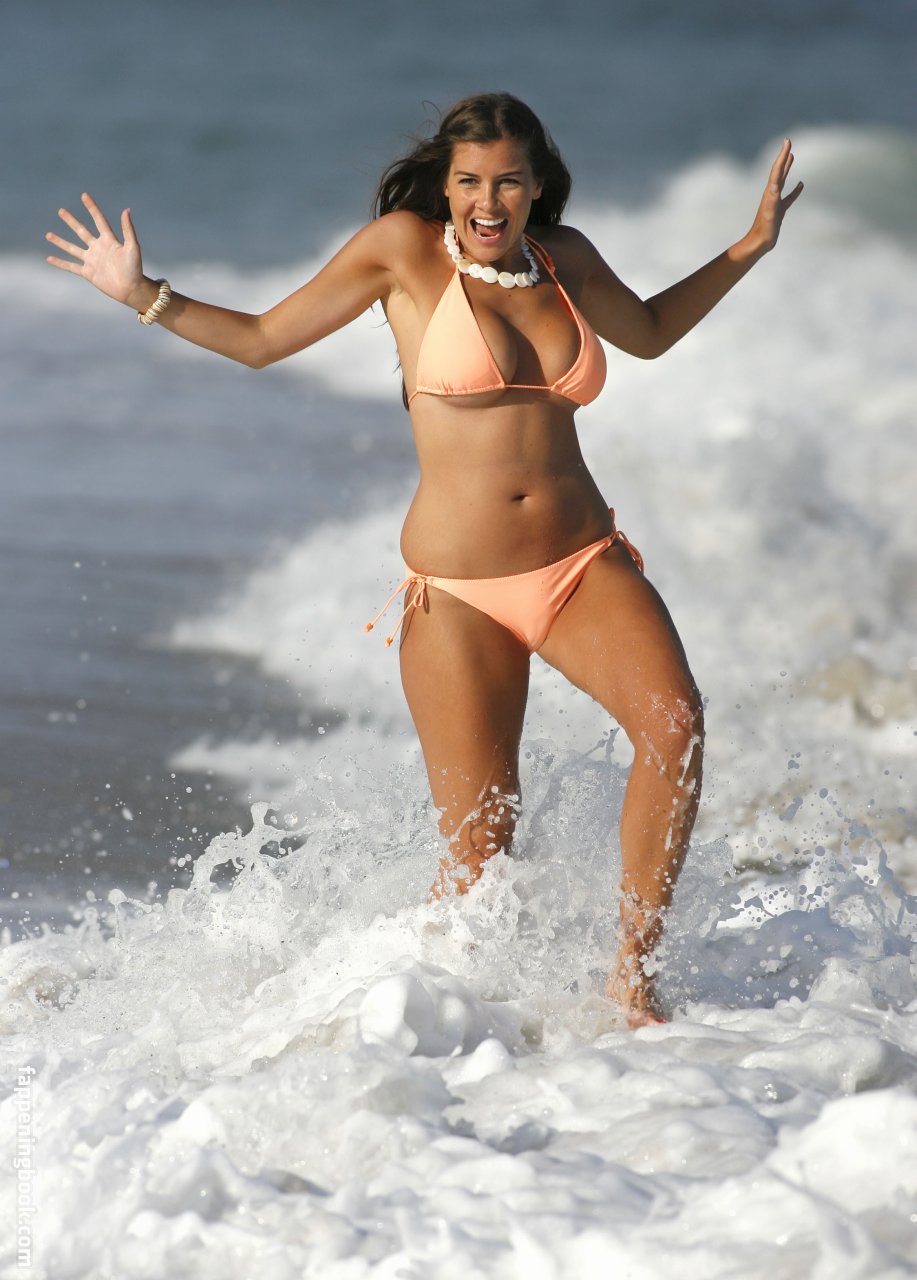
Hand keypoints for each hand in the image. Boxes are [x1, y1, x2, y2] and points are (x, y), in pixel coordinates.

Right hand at [46, 193, 147, 308]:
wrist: (131, 289)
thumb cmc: (135, 268)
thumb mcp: (133, 247)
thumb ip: (128, 229)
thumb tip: (126, 210)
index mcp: (109, 240)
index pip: (99, 220)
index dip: (92, 207)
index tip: (84, 195)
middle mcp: (98, 248)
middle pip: (81, 231)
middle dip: (71, 221)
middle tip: (61, 211)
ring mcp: (92, 260)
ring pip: (72, 248)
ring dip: (60, 242)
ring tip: (48, 235)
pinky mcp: (88, 273)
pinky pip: (71, 267)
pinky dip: (60, 263)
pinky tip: (49, 258)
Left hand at [744, 138, 803, 256]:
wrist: (759, 243)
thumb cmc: (765, 229)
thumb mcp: (770, 213)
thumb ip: (772, 199)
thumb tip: (775, 185)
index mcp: (770, 191)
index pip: (777, 169)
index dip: (783, 155)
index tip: (788, 141)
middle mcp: (772, 194)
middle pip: (779, 170)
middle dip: (784, 156)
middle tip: (788, 142)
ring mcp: (776, 201)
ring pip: (783, 180)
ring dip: (787, 167)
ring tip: (792, 156)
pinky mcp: (779, 210)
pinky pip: (789, 196)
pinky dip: (795, 190)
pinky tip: (801, 185)